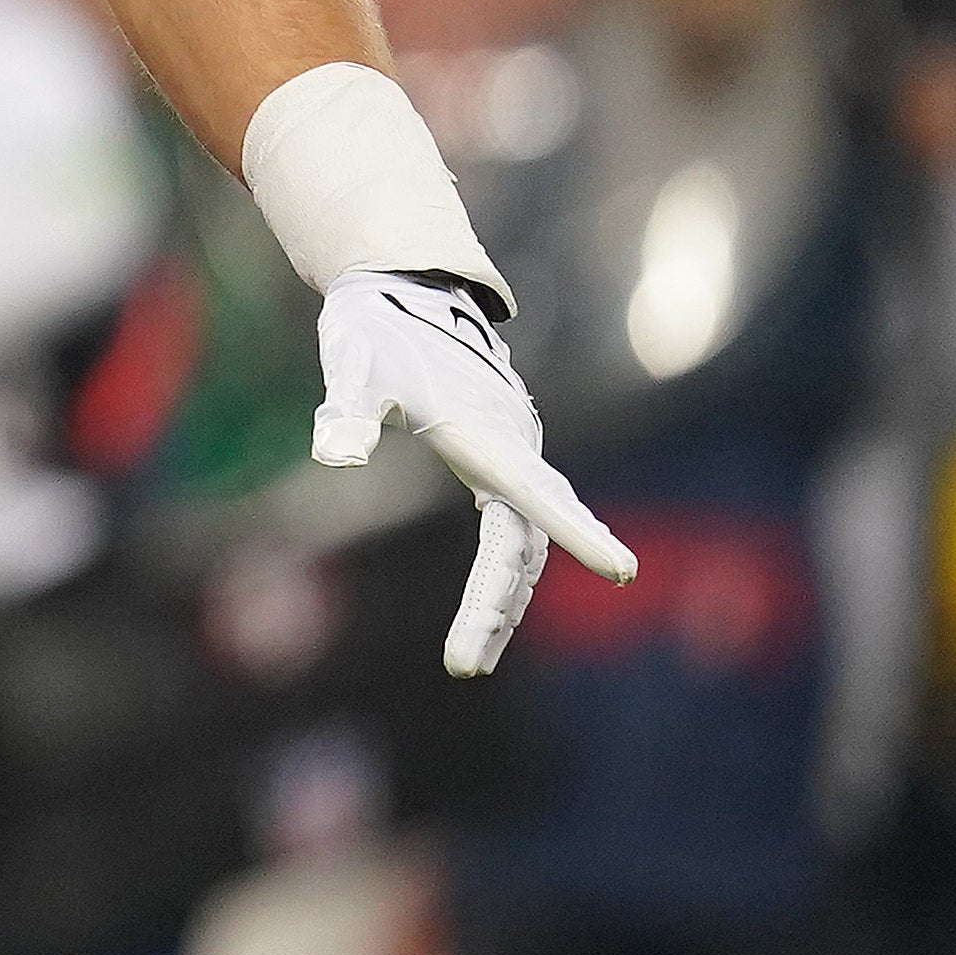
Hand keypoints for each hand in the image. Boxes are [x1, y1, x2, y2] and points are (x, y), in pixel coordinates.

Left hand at [312, 267, 634, 674]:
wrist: (405, 289)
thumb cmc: (378, 327)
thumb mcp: (353, 362)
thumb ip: (347, 408)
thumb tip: (333, 454)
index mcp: (486, 429)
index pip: (536, 490)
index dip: (578, 529)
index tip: (622, 570)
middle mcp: (513, 447)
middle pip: (522, 541)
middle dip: (496, 605)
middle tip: (463, 665)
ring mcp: (514, 456)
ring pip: (520, 545)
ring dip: (499, 601)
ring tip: (465, 660)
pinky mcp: (504, 462)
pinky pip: (514, 532)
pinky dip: (503, 576)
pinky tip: (487, 616)